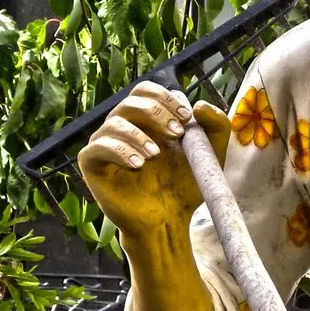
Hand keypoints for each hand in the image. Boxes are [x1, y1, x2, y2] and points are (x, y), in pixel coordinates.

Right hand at [78, 81, 230, 241]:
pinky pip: (95, 148)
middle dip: (156, 113)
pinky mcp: (94, 166)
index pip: (146, 91)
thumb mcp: (210, 155)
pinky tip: (137, 164)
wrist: (170, 220)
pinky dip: (117, 151)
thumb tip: (199, 104)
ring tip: (155, 155)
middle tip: (176, 133)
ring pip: (113, 123)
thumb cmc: (186, 186)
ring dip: (137, 134)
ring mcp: (108, 145)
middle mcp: (126, 128)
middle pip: (130, 101)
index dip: (164, 98)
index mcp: (149, 120)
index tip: (185, 116)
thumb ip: (215, 126)